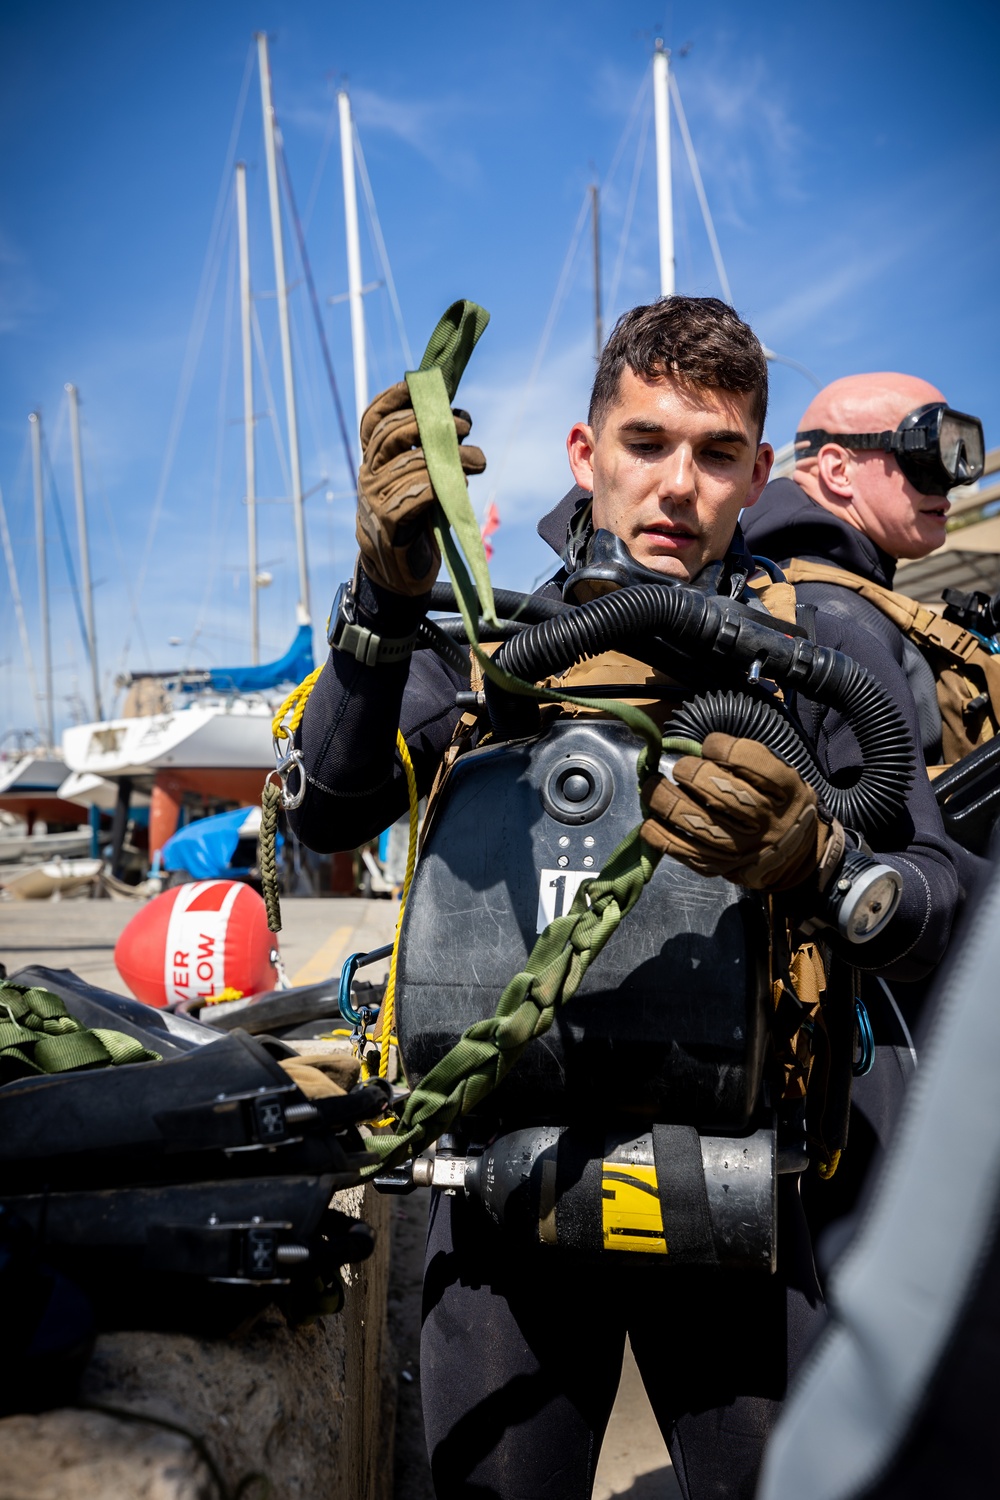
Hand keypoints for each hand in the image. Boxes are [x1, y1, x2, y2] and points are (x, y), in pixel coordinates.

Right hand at [356, 381, 485, 595]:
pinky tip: (460, 487)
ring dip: (451, 458)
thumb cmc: (416, 521)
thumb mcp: (420, 478)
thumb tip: (459, 418)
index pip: (373, 420)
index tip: (419, 383)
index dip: (393, 398)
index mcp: (373, 460)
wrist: (400, 573)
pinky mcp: (388, 521)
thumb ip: (432, 450)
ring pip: (412, 464)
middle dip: (431, 422)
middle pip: (393, 434)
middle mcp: (368, 475)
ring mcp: (374, 498)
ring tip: (477, 461)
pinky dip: (442, 486)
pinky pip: (417, 493)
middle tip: (464, 425)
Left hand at [640, 732, 837, 890]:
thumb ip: (746, 761)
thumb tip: (696, 750)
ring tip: (652, 787)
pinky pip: (684, 850)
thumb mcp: (780, 777)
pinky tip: (650, 820)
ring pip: (696, 822)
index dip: (721, 747)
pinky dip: (660, 835)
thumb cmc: (778, 804)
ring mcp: (743, 848)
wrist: (794, 855)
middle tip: (680, 768)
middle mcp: (767, 821)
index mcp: (787, 790)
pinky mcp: (722, 867)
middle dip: (690, 773)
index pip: (750, 762)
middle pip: (720, 793)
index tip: (709, 744)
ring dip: (665, 800)